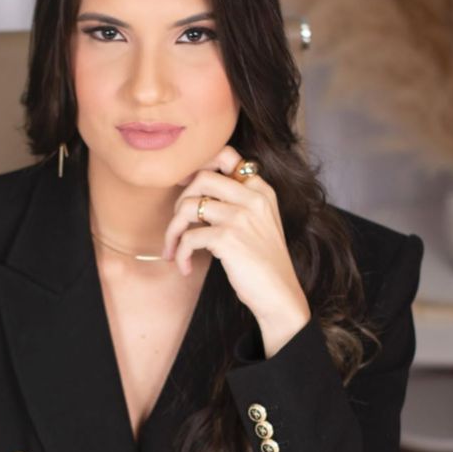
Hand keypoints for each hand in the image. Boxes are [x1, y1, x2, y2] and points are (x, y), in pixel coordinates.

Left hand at [162, 146, 310, 356]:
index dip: (199, 165)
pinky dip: (180, 254)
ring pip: (188, 206)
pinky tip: (185, 267)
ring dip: (173, 230)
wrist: (279, 295)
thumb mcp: (258, 224)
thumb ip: (237, 204)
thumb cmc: (263, 264)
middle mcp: (252, 198)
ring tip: (173, 249)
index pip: (227, 155)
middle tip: (179, 224)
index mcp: (261, 190)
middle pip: (201, 177)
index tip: (185, 185)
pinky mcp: (228, 239)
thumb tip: (195, 195)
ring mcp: (240, 217)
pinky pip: (188, 238)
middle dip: (180, 200)